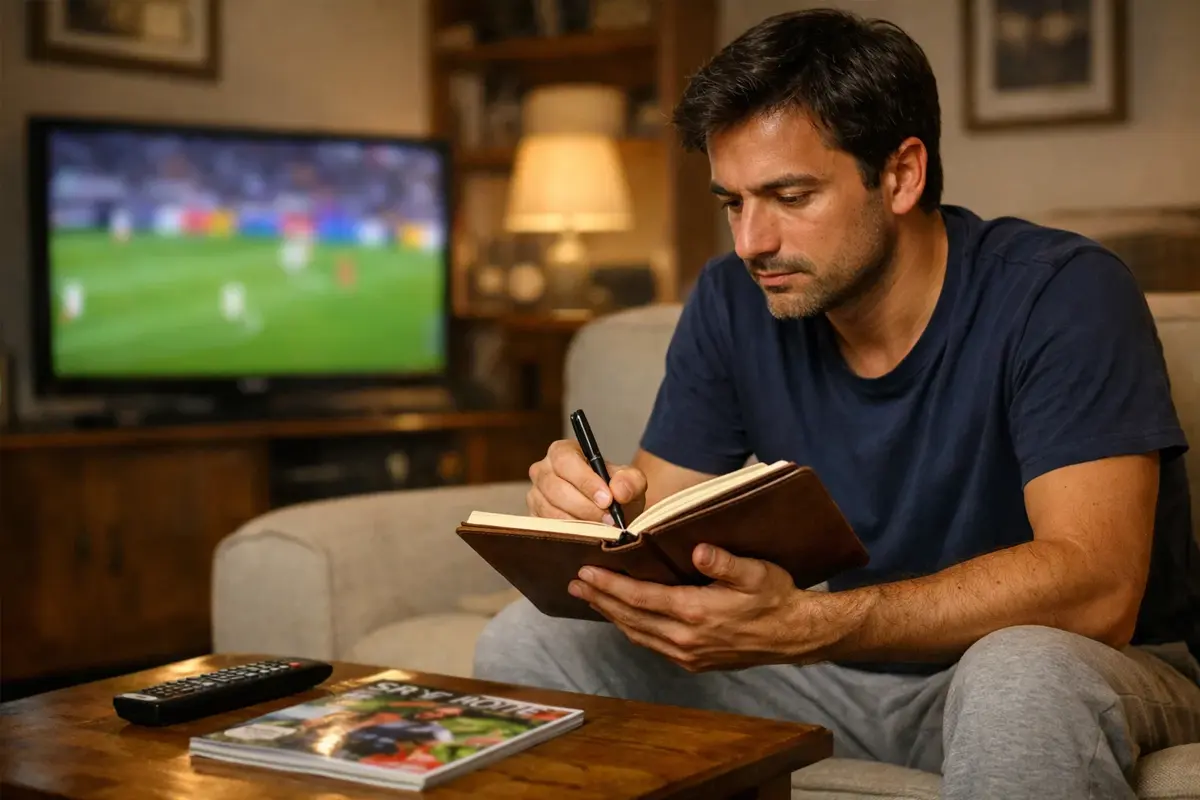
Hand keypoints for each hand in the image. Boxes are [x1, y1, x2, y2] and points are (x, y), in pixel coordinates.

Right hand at [527, 439, 646, 522]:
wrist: (609, 513)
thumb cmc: (615, 491)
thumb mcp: (631, 482)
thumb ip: (630, 481)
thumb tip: (619, 491)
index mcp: (562, 452)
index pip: (566, 461)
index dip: (585, 481)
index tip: (607, 500)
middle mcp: (543, 471)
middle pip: (555, 488)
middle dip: (584, 506)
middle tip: (608, 519)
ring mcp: (535, 495)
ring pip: (550, 510)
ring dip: (578, 522)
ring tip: (602, 528)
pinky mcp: (534, 517)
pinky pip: (547, 527)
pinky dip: (569, 533)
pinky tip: (587, 535)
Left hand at [569, 543, 833, 671]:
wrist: (794, 635)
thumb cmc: (775, 597)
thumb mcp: (755, 572)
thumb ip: (724, 562)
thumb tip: (696, 550)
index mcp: (695, 613)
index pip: (639, 597)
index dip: (609, 585)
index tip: (585, 572)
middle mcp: (685, 638)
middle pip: (630, 617)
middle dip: (600, 599)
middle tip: (574, 582)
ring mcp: (687, 654)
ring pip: (637, 633)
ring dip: (611, 614)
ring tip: (590, 597)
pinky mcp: (693, 661)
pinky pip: (652, 643)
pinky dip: (632, 627)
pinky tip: (623, 616)